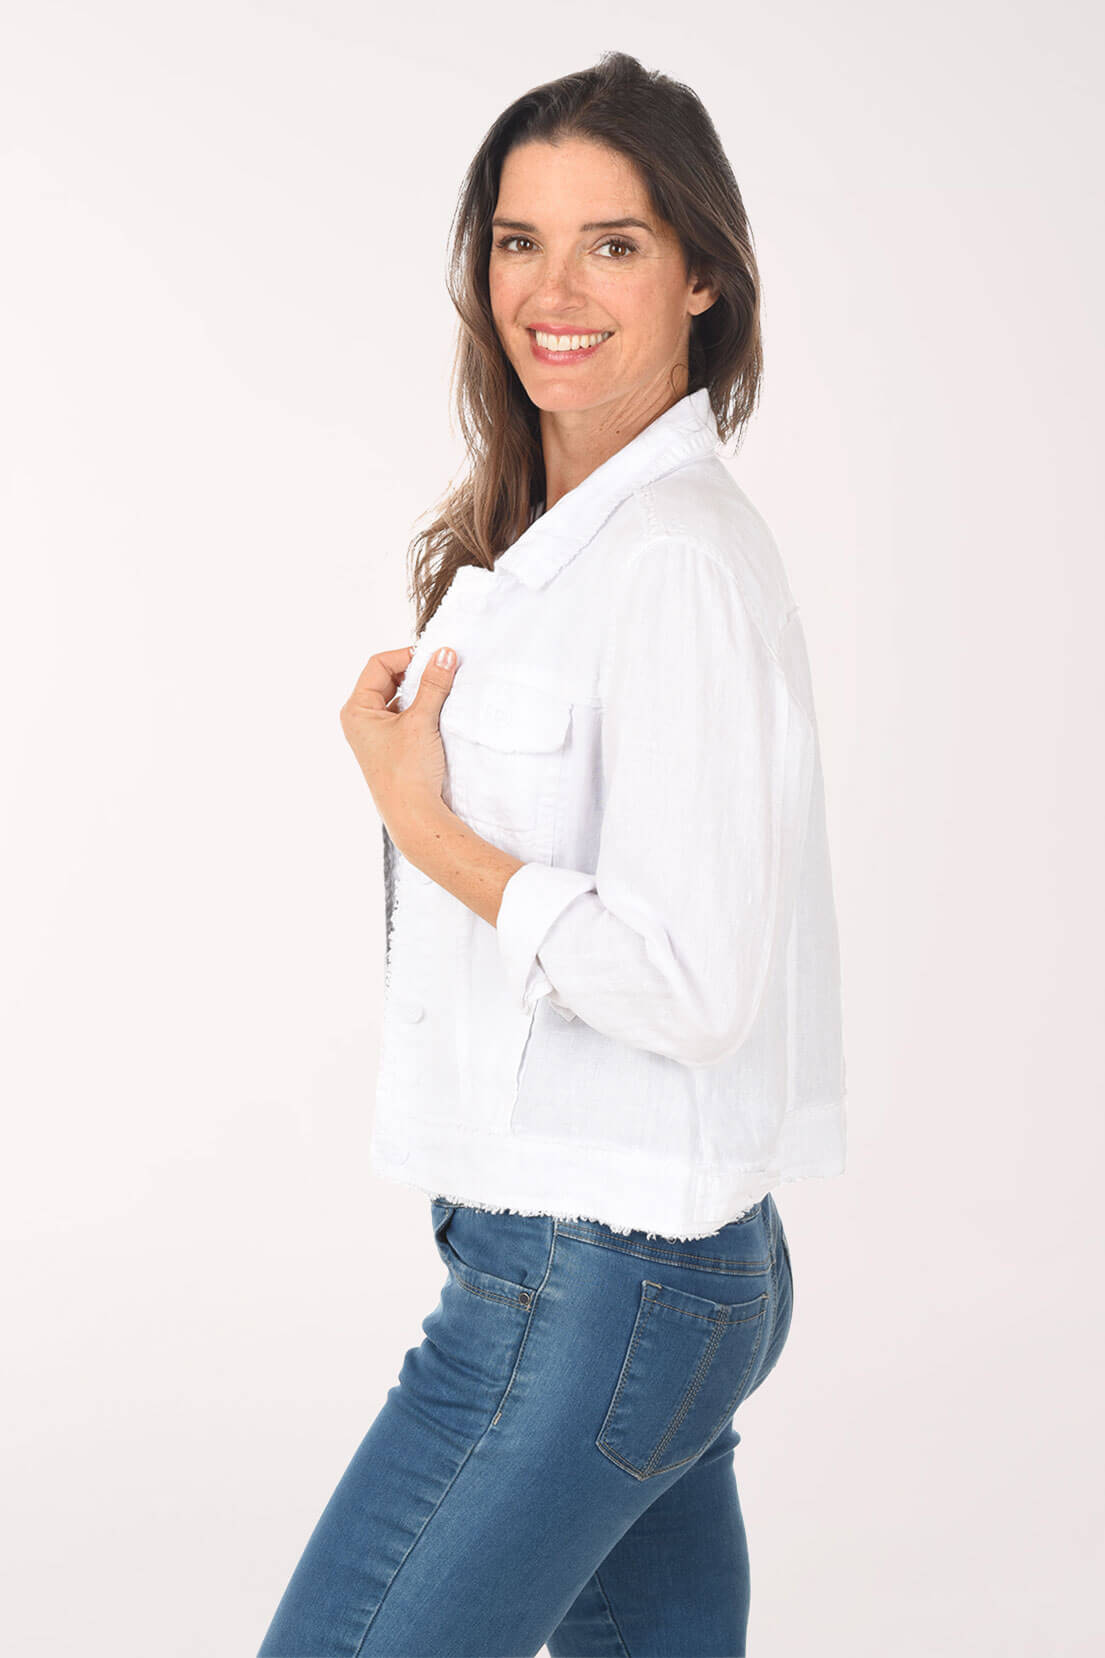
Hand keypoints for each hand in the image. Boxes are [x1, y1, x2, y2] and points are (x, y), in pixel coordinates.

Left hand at [339, 644, 459, 839]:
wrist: (414, 816)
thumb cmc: (407, 773)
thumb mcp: (421, 721)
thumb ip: (433, 684)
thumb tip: (444, 654)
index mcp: (356, 710)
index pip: (378, 665)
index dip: (405, 657)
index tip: (433, 659)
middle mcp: (361, 721)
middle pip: (387, 680)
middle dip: (415, 675)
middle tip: (440, 673)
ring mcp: (376, 735)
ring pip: (399, 699)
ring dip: (420, 693)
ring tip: (441, 694)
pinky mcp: (392, 747)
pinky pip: (406, 717)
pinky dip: (422, 710)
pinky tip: (438, 715)